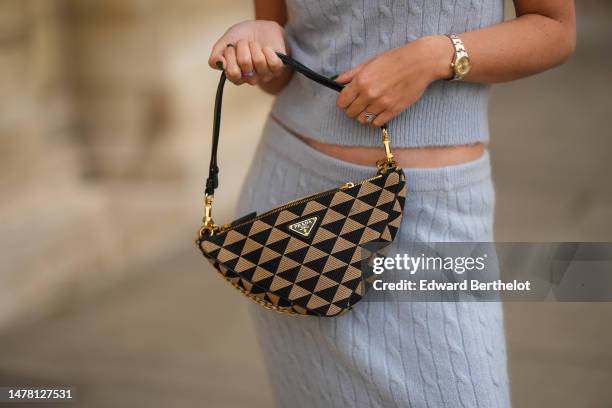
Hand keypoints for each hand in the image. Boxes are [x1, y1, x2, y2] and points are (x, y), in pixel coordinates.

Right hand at [208, 20, 287, 85]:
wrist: (260, 27)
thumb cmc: (242, 37)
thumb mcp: (225, 42)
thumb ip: (216, 55)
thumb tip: (219, 63)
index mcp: (236, 75)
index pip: (232, 73)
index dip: (230, 56)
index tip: (230, 47)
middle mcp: (250, 78)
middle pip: (245, 64)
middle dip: (243, 47)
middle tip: (244, 43)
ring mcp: (264, 75)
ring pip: (259, 61)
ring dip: (255, 46)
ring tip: (255, 44)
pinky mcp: (277, 69)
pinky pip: (273, 63)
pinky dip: (269, 51)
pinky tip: (266, 48)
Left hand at [335, 36, 453, 126]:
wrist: (420, 62)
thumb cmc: (395, 59)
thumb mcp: (370, 62)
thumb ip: (352, 73)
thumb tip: (338, 81)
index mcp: (361, 81)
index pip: (342, 102)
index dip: (342, 102)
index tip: (347, 100)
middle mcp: (369, 94)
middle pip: (350, 113)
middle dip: (352, 109)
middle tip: (358, 104)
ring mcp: (381, 104)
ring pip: (362, 119)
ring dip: (363, 115)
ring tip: (370, 107)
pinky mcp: (393, 111)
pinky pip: (376, 123)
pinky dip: (374, 120)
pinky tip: (378, 112)